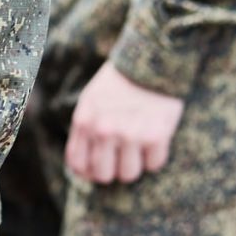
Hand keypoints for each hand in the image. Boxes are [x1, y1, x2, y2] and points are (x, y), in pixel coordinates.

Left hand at [65, 61, 184, 183]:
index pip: (78, 165)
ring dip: (135, 165)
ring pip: (129, 175)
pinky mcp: (157, 135)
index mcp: (84, 121)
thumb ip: (84, 131)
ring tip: (139, 146)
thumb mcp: (90, 101)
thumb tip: (82, 169)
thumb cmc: (119, 83)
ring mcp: (130, 134)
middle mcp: (104, 130)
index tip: (99, 169)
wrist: (153, 59)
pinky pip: (154, 164)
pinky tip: (155, 138)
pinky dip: (155, 156)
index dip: (88, 173)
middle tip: (122, 157)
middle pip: (103, 175)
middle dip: (112, 170)